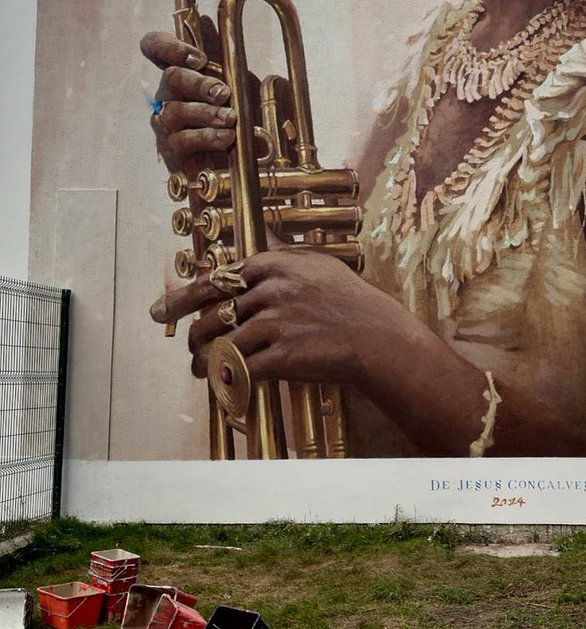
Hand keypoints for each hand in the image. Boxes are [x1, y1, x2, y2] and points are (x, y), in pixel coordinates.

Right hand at [141, 27, 235, 170]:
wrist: (234, 160)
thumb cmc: (233, 115)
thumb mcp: (237, 81)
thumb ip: (222, 54)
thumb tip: (206, 20)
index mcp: (181, 72)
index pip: (155, 47)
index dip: (168, 46)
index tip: (198, 58)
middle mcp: (168, 94)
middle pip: (171, 78)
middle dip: (199, 83)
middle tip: (223, 92)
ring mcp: (166, 122)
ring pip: (176, 110)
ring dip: (206, 113)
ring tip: (230, 118)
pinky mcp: (170, 150)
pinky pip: (181, 140)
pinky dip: (206, 137)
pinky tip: (226, 136)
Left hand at [150, 247, 376, 385]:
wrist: (378, 336)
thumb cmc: (351, 301)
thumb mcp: (319, 265)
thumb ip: (286, 257)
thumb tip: (264, 244)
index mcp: (277, 265)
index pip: (218, 280)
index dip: (185, 297)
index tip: (164, 311)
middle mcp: (272, 291)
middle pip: (213, 314)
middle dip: (193, 334)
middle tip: (187, 346)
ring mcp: (276, 323)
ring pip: (221, 343)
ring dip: (204, 361)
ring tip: (200, 369)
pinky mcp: (282, 356)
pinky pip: (240, 369)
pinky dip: (226, 380)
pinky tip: (221, 384)